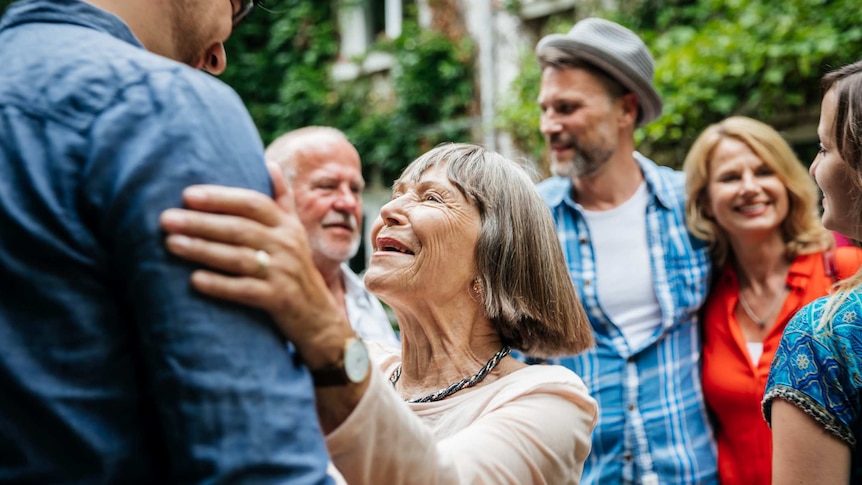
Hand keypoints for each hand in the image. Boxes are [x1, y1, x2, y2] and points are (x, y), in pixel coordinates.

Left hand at [159, 164, 348, 363]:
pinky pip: (245, 290)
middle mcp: (287, 245)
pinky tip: (195, 280)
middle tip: (166, 219)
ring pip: (238, 258)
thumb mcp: (295, 232)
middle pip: (240, 229)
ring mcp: (283, 273)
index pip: (253, 203)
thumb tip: (269, 163)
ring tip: (171, 244)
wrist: (318, 316)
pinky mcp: (279, 300)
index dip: (221, 198)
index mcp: (286, 225)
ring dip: (203, 250)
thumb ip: (281, 199)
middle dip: (201, 222)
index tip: (187, 195)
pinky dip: (220, 285)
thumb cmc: (296, 268)